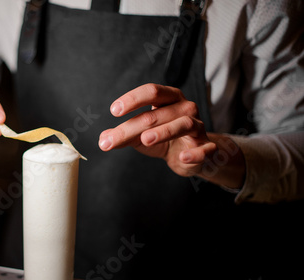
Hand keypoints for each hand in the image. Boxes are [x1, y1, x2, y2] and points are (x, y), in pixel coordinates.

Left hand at [98, 83, 216, 177]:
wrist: (189, 156)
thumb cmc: (163, 139)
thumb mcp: (139, 136)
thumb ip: (123, 135)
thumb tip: (103, 139)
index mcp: (169, 99)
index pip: (152, 91)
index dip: (133, 99)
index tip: (114, 110)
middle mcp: (185, 108)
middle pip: (158, 113)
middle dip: (132, 127)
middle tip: (110, 139)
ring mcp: (198, 127)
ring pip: (184, 124)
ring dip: (164, 131)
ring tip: (145, 139)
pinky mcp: (206, 147)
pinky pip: (204, 148)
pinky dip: (194, 152)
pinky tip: (182, 157)